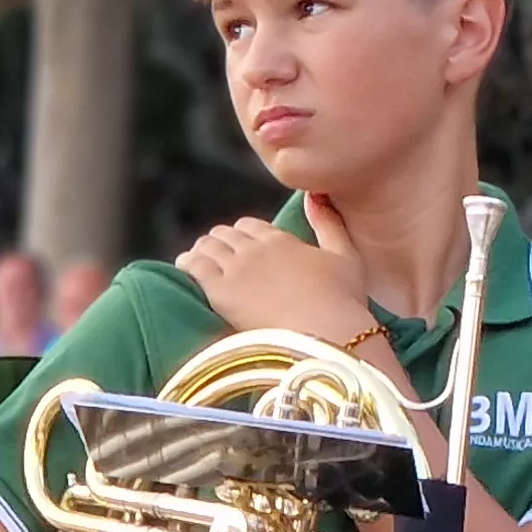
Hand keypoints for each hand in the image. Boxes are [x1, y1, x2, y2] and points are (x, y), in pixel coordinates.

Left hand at [178, 214, 375, 347]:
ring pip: (206, 247)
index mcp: (282, 239)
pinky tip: (185, 269)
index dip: (243, 235)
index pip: (249, 226)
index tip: (242, 247)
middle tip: (219, 257)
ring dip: (202, 252)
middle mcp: (255, 248)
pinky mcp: (219, 291)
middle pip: (225, 234)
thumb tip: (313, 196)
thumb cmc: (343, 301)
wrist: (325, 335)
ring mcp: (235, 268)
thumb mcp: (347, 257)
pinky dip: (187, 264)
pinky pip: (193, 266)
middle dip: (220, 243)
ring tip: (198, 262)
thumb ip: (329, 224)